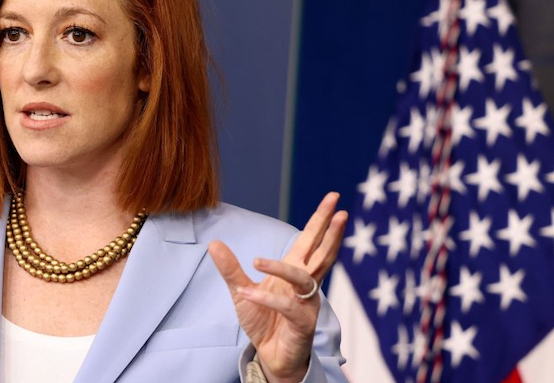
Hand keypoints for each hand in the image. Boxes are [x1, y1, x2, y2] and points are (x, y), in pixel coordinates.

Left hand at [208, 192, 345, 382]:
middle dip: (331, 231)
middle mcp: (306, 284)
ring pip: (303, 279)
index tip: (333, 199)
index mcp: (295, 271)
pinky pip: (286, 308)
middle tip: (340, 209)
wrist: (270, 356)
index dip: (321, 220)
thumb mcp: (241, 291)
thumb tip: (214, 243)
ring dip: (283, 268)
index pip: (310, 240)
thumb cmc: (263, 321)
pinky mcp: (302, 323)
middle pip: (322, 253)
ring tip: (257, 261)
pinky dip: (265, 300)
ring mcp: (307, 304)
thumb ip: (230, 268)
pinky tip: (247, 294)